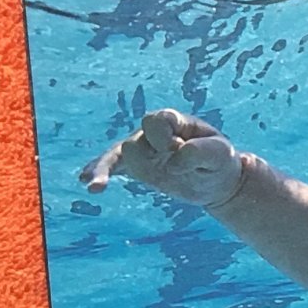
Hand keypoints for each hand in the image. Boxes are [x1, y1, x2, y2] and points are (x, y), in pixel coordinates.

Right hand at [79, 109, 245, 206]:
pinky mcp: (135, 167)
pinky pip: (110, 166)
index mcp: (173, 121)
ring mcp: (142, 149)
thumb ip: (200, 152)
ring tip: (96, 186)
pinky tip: (87, 183)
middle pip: (136, 141)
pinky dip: (98, 172)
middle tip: (177, 169)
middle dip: (149, 158)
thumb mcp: (220, 155)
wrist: (217, 181)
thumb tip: (173, 159)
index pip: (156, 121)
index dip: (163, 138)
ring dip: (117, 170)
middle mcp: (153, 132)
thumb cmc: (220, 161)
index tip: (178, 150)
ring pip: (119, 155)